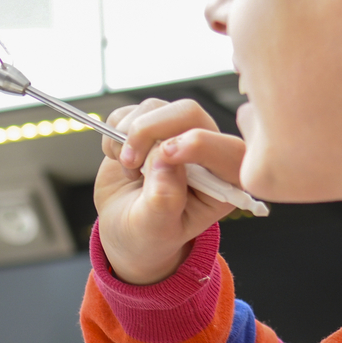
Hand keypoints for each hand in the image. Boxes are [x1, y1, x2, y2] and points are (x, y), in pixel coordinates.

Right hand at [95, 98, 245, 283]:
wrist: (124, 229)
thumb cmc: (150, 235)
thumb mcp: (157, 229)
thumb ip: (165, 200)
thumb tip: (164, 161)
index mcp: (224, 181)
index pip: (227, 147)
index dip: (197, 144)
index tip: (162, 158)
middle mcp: (206, 150)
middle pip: (188, 113)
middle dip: (150, 133)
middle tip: (131, 163)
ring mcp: (176, 133)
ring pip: (156, 107)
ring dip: (130, 137)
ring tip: (129, 170)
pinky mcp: (150, 124)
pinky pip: (130, 111)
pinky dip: (115, 132)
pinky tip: (120, 158)